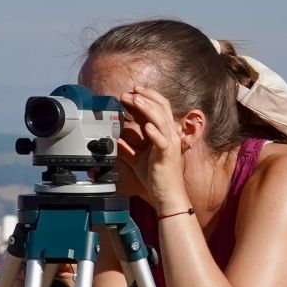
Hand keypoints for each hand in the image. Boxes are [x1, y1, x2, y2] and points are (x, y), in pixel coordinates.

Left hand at [117, 85, 190, 211]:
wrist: (167, 195)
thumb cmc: (156, 178)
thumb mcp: (138, 161)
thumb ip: (128, 150)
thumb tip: (117, 141)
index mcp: (164, 133)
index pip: (159, 107)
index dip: (147, 96)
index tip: (132, 91)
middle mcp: (170, 135)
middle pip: (161, 107)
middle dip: (144, 97)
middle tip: (128, 93)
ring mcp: (170, 144)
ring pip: (161, 119)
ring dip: (147, 107)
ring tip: (135, 99)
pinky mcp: (167, 155)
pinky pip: (162, 141)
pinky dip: (154, 132)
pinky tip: (146, 127)